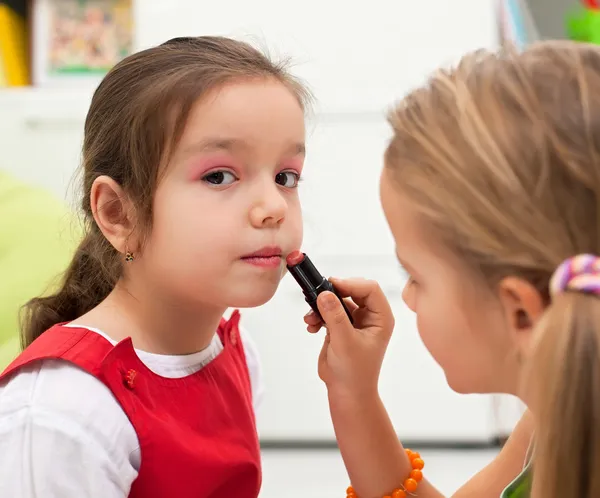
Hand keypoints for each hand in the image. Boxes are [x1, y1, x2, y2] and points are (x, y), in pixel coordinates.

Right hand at [304, 278, 394, 397]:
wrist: (346, 392)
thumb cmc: (354, 372)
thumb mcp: (345, 342)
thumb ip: (335, 316)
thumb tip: (324, 294)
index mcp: (381, 318)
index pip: (370, 289)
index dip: (351, 284)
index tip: (331, 285)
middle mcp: (370, 316)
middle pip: (353, 290)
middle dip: (334, 294)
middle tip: (317, 296)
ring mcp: (355, 321)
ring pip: (338, 300)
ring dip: (322, 306)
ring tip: (311, 318)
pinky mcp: (341, 326)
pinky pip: (329, 311)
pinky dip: (318, 315)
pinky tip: (311, 326)